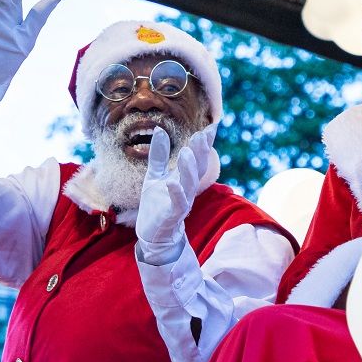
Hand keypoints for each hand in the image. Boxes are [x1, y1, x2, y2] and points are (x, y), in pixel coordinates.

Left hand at [136, 125, 219, 259]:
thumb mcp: (155, 174)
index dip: (205, 144)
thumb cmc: (155, 203)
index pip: (197, 158)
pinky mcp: (172, 215)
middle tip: (201, 135)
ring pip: (190, 184)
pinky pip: (177, 204)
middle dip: (200, 152)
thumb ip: (159, 154)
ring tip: (187, 152)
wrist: (151, 233)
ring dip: (189, 169)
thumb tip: (159, 129)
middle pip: (198, 169)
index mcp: (184, 178)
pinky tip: (171, 182)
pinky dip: (176, 193)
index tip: (210, 127)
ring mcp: (182, 202)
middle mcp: (187, 189)